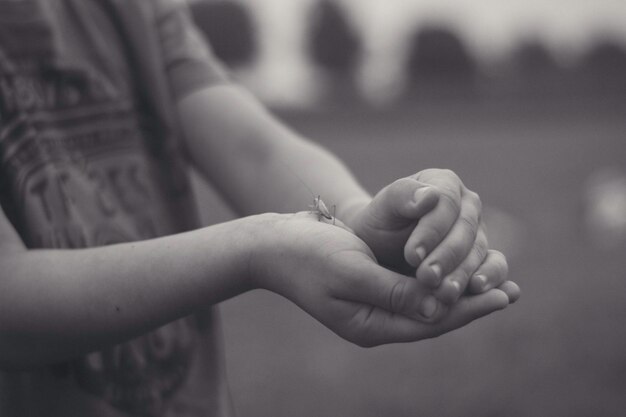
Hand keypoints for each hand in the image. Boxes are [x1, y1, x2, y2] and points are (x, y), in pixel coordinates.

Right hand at [248, 212, 515, 346]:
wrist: (273, 246)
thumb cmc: (308, 255)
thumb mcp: (352, 272)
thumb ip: (396, 291)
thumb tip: (440, 306)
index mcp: (370, 326)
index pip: (431, 322)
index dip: (469, 308)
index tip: (503, 295)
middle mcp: (375, 324)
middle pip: (433, 318)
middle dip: (471, 304)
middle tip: (510, 292)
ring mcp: (372, 310)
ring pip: (426, 306)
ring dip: (458, 294)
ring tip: (493, 283)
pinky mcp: (370, 292)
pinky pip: (413, 293)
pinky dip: (437, 283)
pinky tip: (453, 272)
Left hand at [348, 169, 511, 304]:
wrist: (380, 251)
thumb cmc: (379, 226)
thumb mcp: (382, 209)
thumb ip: (402, 196)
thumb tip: (431, 196)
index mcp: (444, 183)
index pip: (446, 204)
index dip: (431, 230)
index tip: (412, 256)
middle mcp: (468, 205)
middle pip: (465, 230)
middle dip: (446, 256)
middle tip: (427, 278)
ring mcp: (479, 232)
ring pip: (479, 251)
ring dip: (463, 274)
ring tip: (445, 294)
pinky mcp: (486, 258)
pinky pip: (495, 267)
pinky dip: (491, 280)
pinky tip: (478, 292)